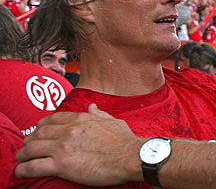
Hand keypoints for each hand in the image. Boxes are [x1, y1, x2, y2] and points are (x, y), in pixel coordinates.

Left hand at [16, 104, 145, 185]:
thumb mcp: (113, 121)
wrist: (132, 156)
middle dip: (30, 140)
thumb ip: (99, 114)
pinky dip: (24, 169)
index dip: (42, 125)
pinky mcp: (62, 164)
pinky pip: (34, 166)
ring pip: (32, 148)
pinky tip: (21, 171)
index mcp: (81, 119)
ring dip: (23, 154)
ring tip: (21, 160)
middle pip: (39, 132)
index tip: (39, 131)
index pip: (53, 118)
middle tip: (27, 147)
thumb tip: (92, 106)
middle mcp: (69, 130)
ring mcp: (64, 147)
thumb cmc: (125, 141)